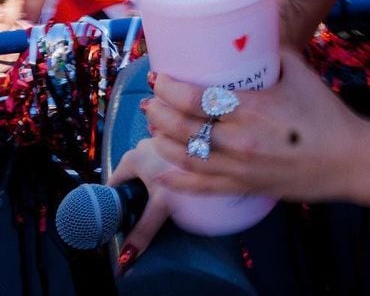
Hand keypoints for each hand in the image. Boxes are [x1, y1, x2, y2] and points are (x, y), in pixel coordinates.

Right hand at [107, 136, 179, 268]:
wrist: (218, 150)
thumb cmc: (184, 173)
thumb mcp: (160, 204)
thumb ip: (142, 231)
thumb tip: (123, 263)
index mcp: (133, 157)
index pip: (113, 185)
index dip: (112, 205)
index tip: (116, 223)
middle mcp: (143, 147)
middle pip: (129, 179)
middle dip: (133, 199)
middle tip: (140, 218)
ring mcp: (159, 145)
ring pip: (145, 173)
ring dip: (148, 189)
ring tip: (157, 208)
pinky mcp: (174, 146)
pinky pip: (159, 167)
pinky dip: (161, 180)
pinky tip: (172, 193)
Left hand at [143, 48, 361, 203]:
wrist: (347, 159)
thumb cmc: (325, 114)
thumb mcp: (301, 73)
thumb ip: (276, 53)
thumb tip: (257, 35)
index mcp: (252, 109)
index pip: (196, 100)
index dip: (170, 89)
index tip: (160, 77)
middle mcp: (239, 141)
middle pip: (183, 128)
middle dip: (160, 112)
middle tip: (152, 98)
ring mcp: (239, 168)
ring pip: (186, 157)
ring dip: (162, 140)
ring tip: (153, 125)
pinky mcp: (243, 187)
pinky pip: (201, 186)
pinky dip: (176, 180)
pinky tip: (160, 172)